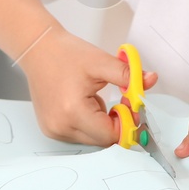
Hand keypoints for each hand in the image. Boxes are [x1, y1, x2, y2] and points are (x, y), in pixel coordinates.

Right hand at [22, 28, 157, 145]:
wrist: (38, 49)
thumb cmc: (65, 54)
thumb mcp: (102, 62)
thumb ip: (129, 76)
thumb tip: (150, 80)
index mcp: (73, 112)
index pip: (111, 134)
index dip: (127, 121)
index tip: (130, 105)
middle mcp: (61, 126)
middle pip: (103, 140)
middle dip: (116, 123)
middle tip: (117, 101)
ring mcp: (54, 130)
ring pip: (93, 139)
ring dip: (102, 124)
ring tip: (95, 99)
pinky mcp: (50, 129)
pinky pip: (80, 135)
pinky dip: (89, 124)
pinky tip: (83, 104)